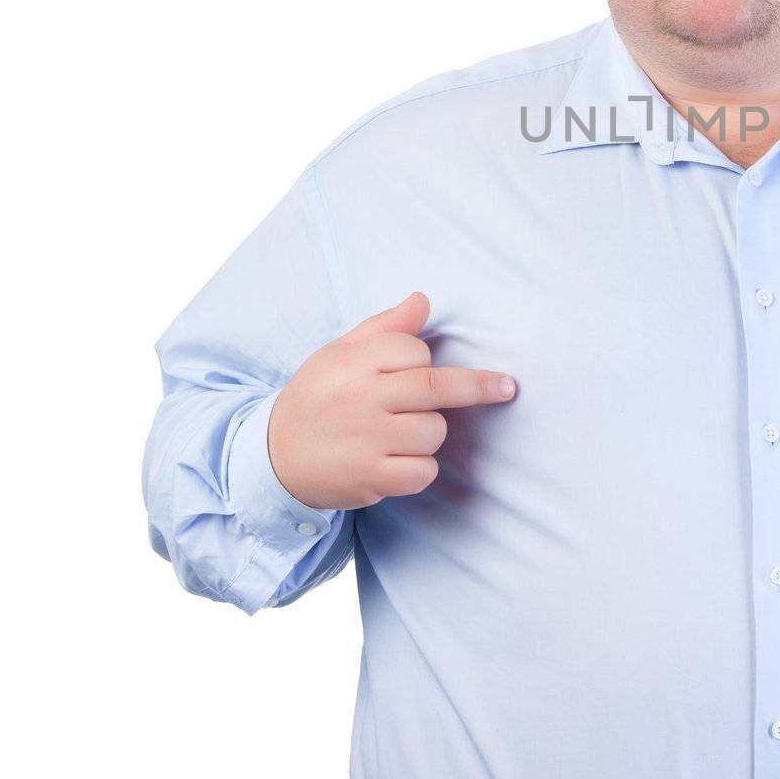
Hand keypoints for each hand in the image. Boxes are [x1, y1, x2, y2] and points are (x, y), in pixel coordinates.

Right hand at [267, 291, 517, 510]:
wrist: (271, 459)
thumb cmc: (317, 399)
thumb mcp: (339, 353)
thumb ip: (384, 327)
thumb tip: (422, 299)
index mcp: (353, 363)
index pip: (415, 350)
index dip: (422, 359)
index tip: (415, 368)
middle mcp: (360, 400)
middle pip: (436, 387)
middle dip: (479, 387)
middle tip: (508, 387)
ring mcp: (366, 441)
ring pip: (434, 432)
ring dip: (429, 434)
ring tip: (398, 434)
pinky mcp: (369, 479)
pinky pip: (422, 472)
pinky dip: (419, 470)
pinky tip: (397, 464)